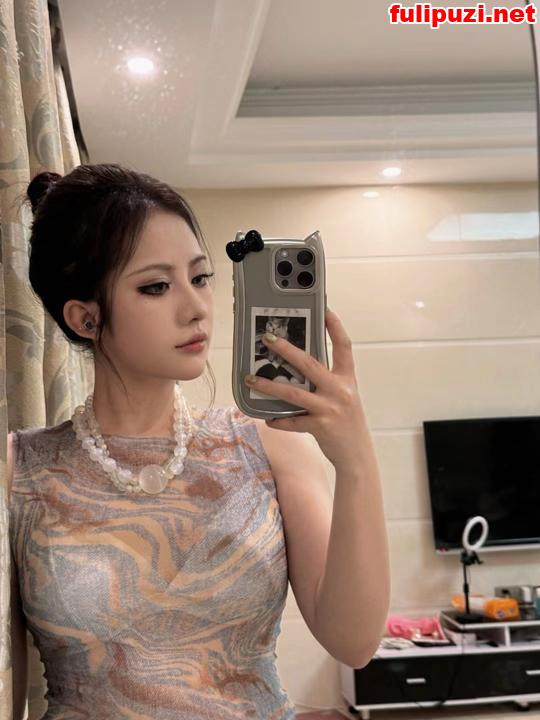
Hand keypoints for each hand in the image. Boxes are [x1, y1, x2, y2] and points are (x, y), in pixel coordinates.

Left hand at [244, 309, 366, 470]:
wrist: (357, 456)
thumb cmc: (347, 424)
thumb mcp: (343, 397)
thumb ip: (326, 382)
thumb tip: (297, 369)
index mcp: (347, 379)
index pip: (343, 346)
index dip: (335, 326)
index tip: (325, 308)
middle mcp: (340, 390)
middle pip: (309, 364)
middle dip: (286, 350)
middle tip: (267, 339)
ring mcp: (330, 408)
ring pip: (293, 393)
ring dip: (269, 386)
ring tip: (250, 380)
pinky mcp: (321, 426)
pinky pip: (293, 421)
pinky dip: (278, 420)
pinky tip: (267, 418)